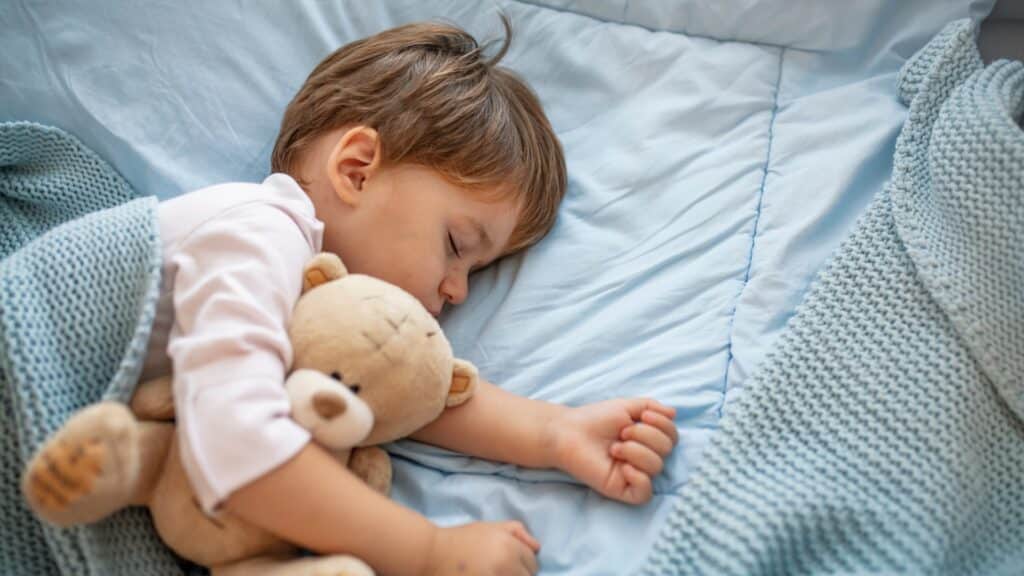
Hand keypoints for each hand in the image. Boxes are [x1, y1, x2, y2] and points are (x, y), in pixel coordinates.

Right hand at [423, 521, 539, 575]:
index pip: (533, 563)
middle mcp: (506, 567)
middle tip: (499, 570)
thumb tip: (537, 547)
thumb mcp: (489, 527)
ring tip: (493, 572)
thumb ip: (516, 531)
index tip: (509, 563)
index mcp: (509, 548)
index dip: (523, 562)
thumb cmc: (461, 539)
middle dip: (517, 573)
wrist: (431, 556)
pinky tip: (486, 575)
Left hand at [547, 399, 676, 503]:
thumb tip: (674, 413)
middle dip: (646, 435)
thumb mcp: (627, 406)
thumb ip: (652, 406)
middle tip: (621, 432)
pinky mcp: (622, 490)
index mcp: (648, 440)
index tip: (642, 416)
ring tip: (614, 447)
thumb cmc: (595, 419)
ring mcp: (634, 475)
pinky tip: (623, 467)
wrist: (568, 432)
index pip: (672, 437)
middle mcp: (644, 458)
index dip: (663, 425)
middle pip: (667, 450)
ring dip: (636, 451)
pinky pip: (645, 492)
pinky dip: (638, 477)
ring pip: (656, 467)